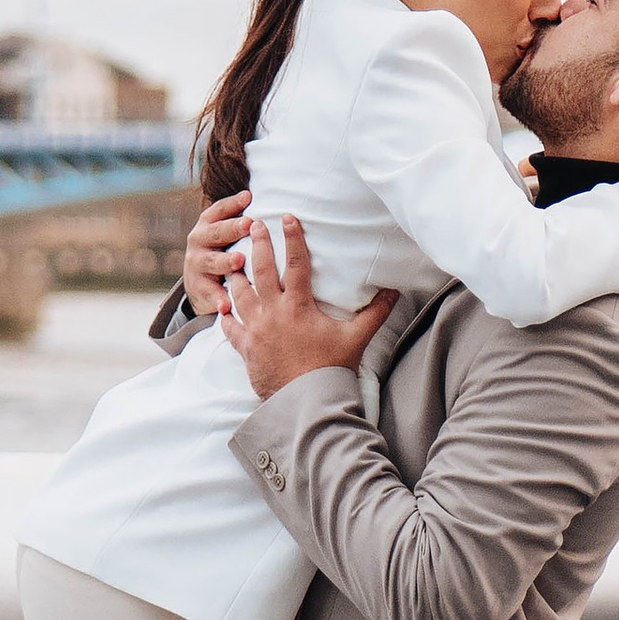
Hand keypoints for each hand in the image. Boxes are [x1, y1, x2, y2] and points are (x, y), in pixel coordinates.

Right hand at [182, 188, 252, 316]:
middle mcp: (199, 240)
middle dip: (232, 228)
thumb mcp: (225, 233)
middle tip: (248, 224)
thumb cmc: (221, 250)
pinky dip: (218, 298)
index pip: (218, 209)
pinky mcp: (198, 287)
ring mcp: (197, 264)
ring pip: (212, 261)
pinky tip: (227, 305)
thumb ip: (238, 218)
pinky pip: (210, 292)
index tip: (249, 197)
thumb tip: (254, 195)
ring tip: (239, 261)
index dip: (233, 203)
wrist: (198, 283)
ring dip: (226, 261)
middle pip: (216, 232)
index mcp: (208, 224)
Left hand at [220, 216, 398, 401]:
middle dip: (258, 244)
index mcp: (299, 306)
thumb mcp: (356, 338)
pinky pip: (231, 329)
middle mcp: (273, 313)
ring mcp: (256, 330)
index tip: (287, 217)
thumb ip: (375, 313)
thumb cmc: (332, 369)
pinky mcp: (246, 349)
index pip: (296, 263)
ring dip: (236, 275)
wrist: (307, 401)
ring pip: (239, 295)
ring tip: (232, 261)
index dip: (293, 238)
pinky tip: (224, 307)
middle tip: (253, 225)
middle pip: (261, 270)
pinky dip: (227, 317)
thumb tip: (394, 292)